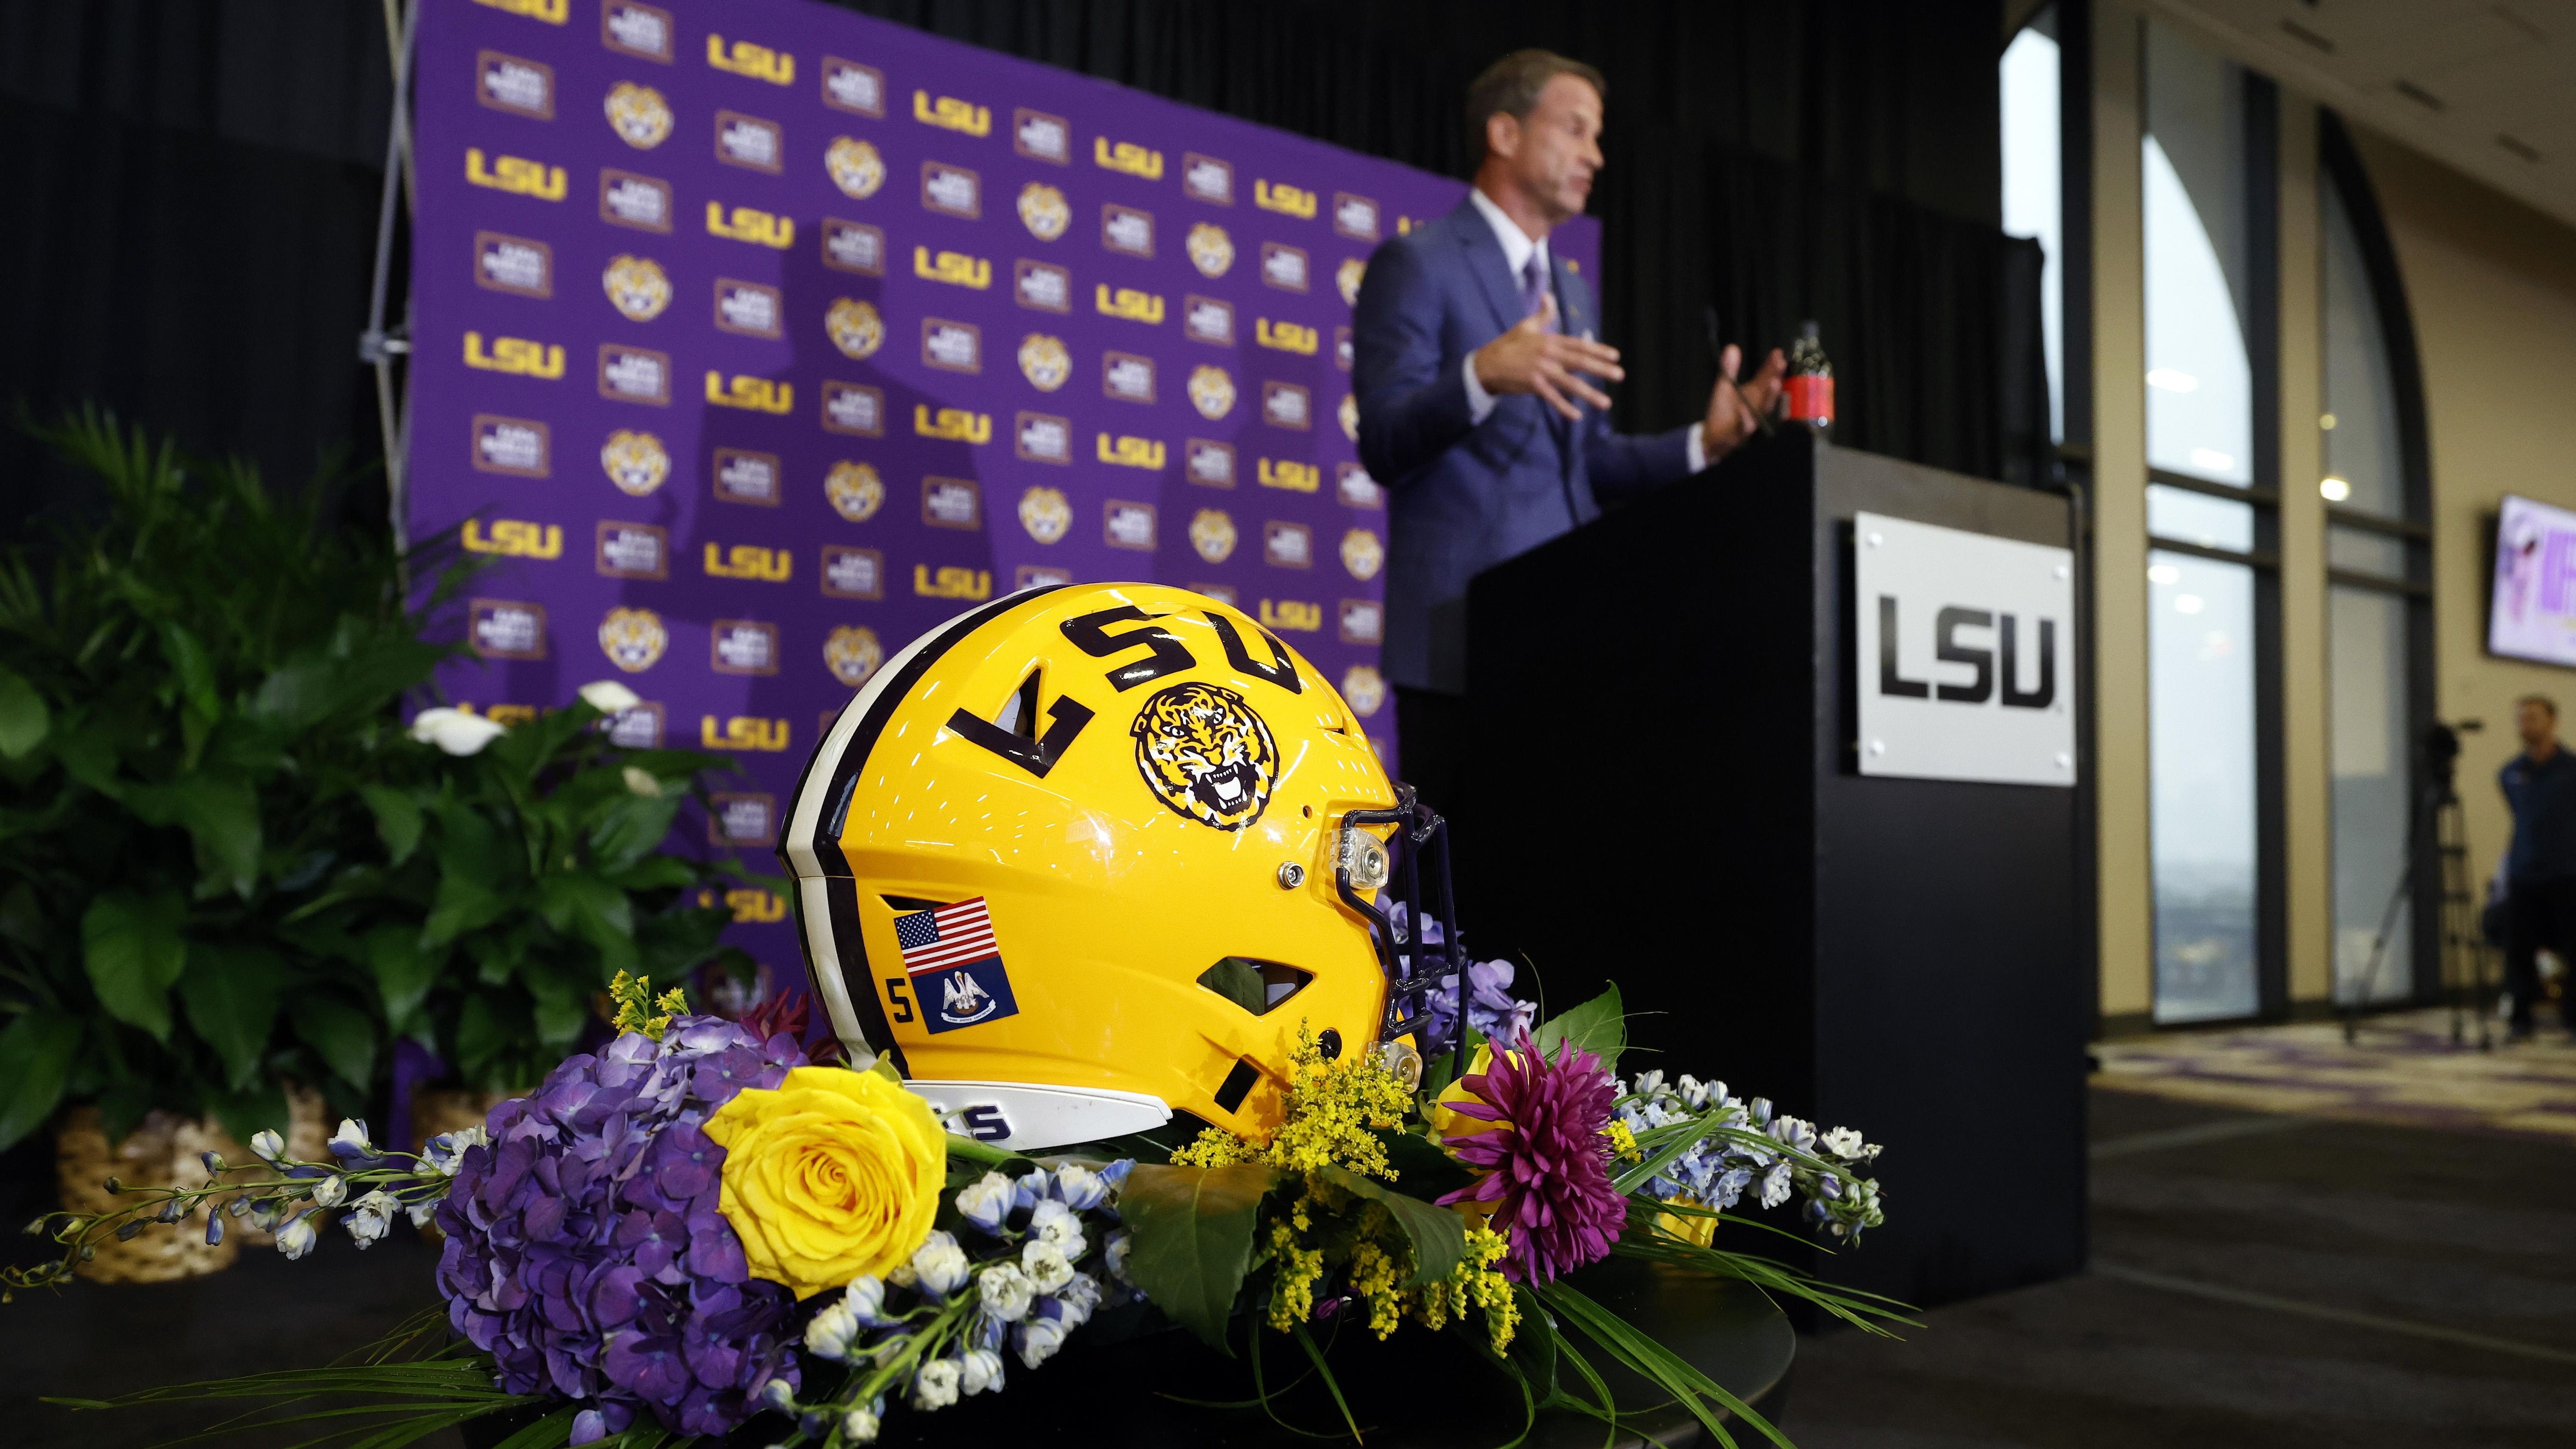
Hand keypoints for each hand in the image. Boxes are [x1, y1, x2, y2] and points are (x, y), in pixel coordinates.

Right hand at [1471, 297, 1625, 420]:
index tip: (1615, 356)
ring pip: (1570, 383)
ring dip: (1589, 393)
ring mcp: (1541, 370)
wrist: (1486, 364)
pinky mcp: (1532, 385)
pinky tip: (1577, 416)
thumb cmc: (1507, 345)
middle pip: (1580, 362)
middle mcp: (1548, 354)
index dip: (1598, 350)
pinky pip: (1552, 398)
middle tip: (1620, 375)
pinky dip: (1564, 407)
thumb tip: (1548, 295)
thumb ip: (1542, 313)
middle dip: (1601, 369)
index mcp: (1549, 340)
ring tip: (1606, 402)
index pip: (1579, 345)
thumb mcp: (1525, 326)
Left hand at [1701, 344, 1785, 461]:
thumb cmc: (1722, 410)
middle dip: (1776, 377)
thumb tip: (1732, 347)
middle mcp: (1757, 405)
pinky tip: (1743, 409)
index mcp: (1754, 393)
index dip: (1772, 365)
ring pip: (1763, 409)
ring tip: (1773, 382)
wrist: (1711, 436)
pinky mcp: (1739, 433)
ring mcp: (1750, 419)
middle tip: (1781, 363)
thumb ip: (1729, 368)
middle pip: (1769, 391)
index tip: (1778, 352)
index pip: (1766, 377)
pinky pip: (1744, 427)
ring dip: (1769, 396)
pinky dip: (1745, 418)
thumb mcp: (1724, 386)